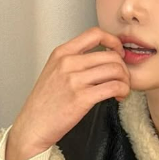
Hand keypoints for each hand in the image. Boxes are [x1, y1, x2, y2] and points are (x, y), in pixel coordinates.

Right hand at [5, 27, 129, 159]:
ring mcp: (74, 80)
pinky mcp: (82, 98)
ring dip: (125, 80)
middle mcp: (68, 63)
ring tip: (121, 89)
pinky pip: (114, 87)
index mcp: (61, 53)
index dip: (113, 41)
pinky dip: (123, 91)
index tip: (118, 52)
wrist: (33, 126)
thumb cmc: (44, 103)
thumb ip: (74, 61)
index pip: (94, 33)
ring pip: (115, 70)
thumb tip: (102, 57)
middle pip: (111, 55)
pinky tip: (118, 97)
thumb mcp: (54, 71)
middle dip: (123, 68)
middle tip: (122, 79)